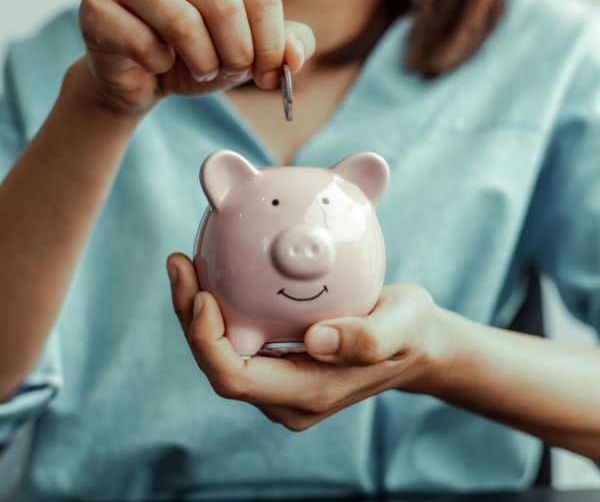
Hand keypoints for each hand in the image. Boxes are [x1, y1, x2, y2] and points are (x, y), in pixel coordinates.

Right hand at [76, 0, 314, 116]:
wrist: (142, 78)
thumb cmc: (198, 57)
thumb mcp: (249, 52)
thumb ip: (283, 46)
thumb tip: (295, 57)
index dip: (271, 45)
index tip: (268, 74)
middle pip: (225, 5)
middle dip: (238, 54)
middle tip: (232, 72)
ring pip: (184, 23)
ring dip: (203, 63)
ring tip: (201, 71)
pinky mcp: (98, 6)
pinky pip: (144, 44)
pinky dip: (161, 67)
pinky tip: (159, 65)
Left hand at [166, 252, 446, 430]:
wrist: (413, 342)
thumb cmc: (409, 332)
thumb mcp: (403, 326)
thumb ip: (368, 338)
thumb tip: (315, 341)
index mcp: (309, 393)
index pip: (235, 379)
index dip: (206, 342)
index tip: (202, 294)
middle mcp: (286, 396)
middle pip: (217, 364)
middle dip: (189, 318)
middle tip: (180, 263)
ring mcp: (281, 382)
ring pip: (221, 351)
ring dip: (196, 311)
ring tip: (186, 263)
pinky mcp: (280, 363)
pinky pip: (236, 338)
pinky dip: (219, 308)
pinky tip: (215, 271)